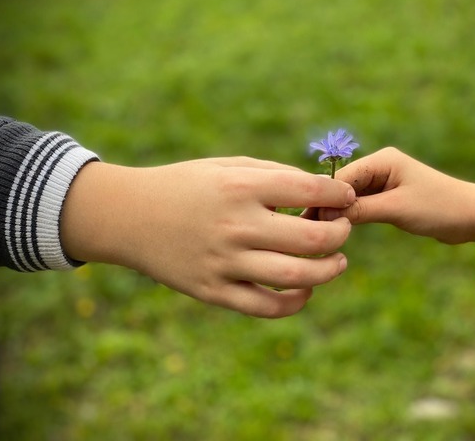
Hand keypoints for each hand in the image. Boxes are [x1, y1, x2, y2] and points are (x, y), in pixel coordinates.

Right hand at [60, 157, 354, 317]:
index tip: (345, 198)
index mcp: (240, 188)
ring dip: (329, 270)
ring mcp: (224, 263)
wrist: (129, 216)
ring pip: (295, 276)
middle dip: (340, 234)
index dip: (338, 194)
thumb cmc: (186, 185)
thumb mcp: (227, 166)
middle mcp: (235, 226)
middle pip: (312, 238)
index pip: (309, 191)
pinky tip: (305, 289)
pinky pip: (265, 307)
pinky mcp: (212, 291)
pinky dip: (295, 303)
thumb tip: (321, 191)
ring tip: (338, 262)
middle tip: (344, 229)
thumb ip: (275, 175)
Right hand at [319, 147, 474, 246]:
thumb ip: (360, 210)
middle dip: (327, 206)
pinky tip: (337, 230)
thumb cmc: (439, 208)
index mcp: (382, 160)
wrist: (473, 217)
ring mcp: (383, 182)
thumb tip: (324, 215)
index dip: (323, 198)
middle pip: (342, 186)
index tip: (306, 220)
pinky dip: (350, 216)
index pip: (341, 177)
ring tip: (317, 232)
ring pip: (349, 197)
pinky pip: (361, 205)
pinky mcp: (387, 197)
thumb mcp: (397, 209)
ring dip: (338, 213)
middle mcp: (380, 167)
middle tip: (305, 229)